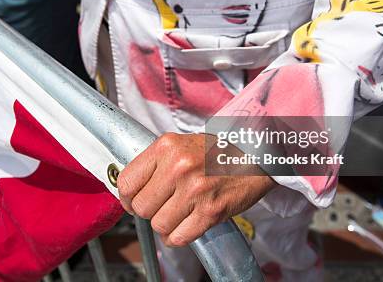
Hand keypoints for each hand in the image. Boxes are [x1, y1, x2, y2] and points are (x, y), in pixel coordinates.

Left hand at [117, 133, 274, 246]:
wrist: (255, 155)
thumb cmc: (215, 151)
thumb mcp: (180, 145)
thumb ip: (155, 163)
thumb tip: (130, 191)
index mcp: (166, 147)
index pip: (127, 182)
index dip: (127, 197)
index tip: (134, 201)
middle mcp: (178, 167)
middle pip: (141, 207)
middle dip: (147, 212)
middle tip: (159, 206)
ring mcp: (195, 190)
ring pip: (159, 225)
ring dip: (165, 225)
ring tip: (177, 213)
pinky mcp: (211, 211)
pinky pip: (179, 237)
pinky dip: (178, 237)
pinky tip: (185, 225)